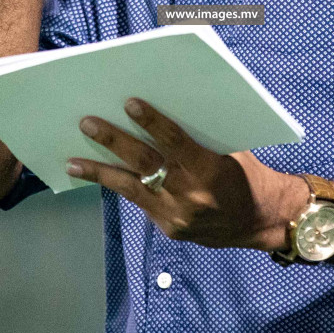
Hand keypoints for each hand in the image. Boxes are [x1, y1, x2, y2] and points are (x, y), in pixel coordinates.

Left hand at [66, 98, 307, 251]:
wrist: (260, 220)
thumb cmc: (245, 174)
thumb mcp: (229, 150)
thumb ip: (197, 138)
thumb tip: (158, 115)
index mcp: (211, 171)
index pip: (176, 143)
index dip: (153, 122)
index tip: (129, 103)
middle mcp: (191, 196)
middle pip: (146, 164)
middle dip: (114, 142)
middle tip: (88, 123)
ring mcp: (177, 216)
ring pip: (131, 189)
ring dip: (100, 172)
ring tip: (73, 161)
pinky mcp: (169, 229)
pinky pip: (139, 202)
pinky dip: (119, 186)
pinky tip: (97, 175)